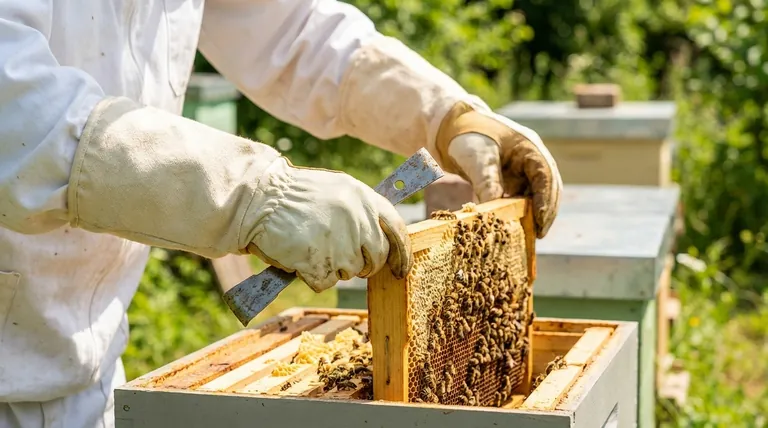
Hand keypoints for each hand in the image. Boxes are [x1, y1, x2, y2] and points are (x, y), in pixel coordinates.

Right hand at [66, 97, 411, 292]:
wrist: (255, 199)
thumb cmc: (289, 196)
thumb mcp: (333, 191)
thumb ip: (358, 211)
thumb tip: (378, 240)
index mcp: (362, 196)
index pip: (397, 229)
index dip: (401, 252)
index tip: (400, 268)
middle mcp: (357, 216)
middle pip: (375, 257)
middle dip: (360, 264)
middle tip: (336, 258)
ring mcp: (340, 239)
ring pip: (350, 272)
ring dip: (330, 267)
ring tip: (307, 247)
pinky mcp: (321, 260)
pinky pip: (325, 282)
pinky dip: (310, 276)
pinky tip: (296, 256)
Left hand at [436, 102, 561, 237]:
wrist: (452, 129)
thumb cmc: (467, 137)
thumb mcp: (477, 158)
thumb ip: (486, 181)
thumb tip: (494, 211)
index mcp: (529, 147)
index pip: (546, 176)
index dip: (546, 199)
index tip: (540, 220)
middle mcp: (532, 158)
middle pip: (548, 187)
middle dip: (545, 211)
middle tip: (539, 234)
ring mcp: (524, 169)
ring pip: (537, 194)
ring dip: (535, 213)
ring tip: (530, 234)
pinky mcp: (513, 179)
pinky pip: (522, 198)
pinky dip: (521, 211)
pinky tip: (515, 225)